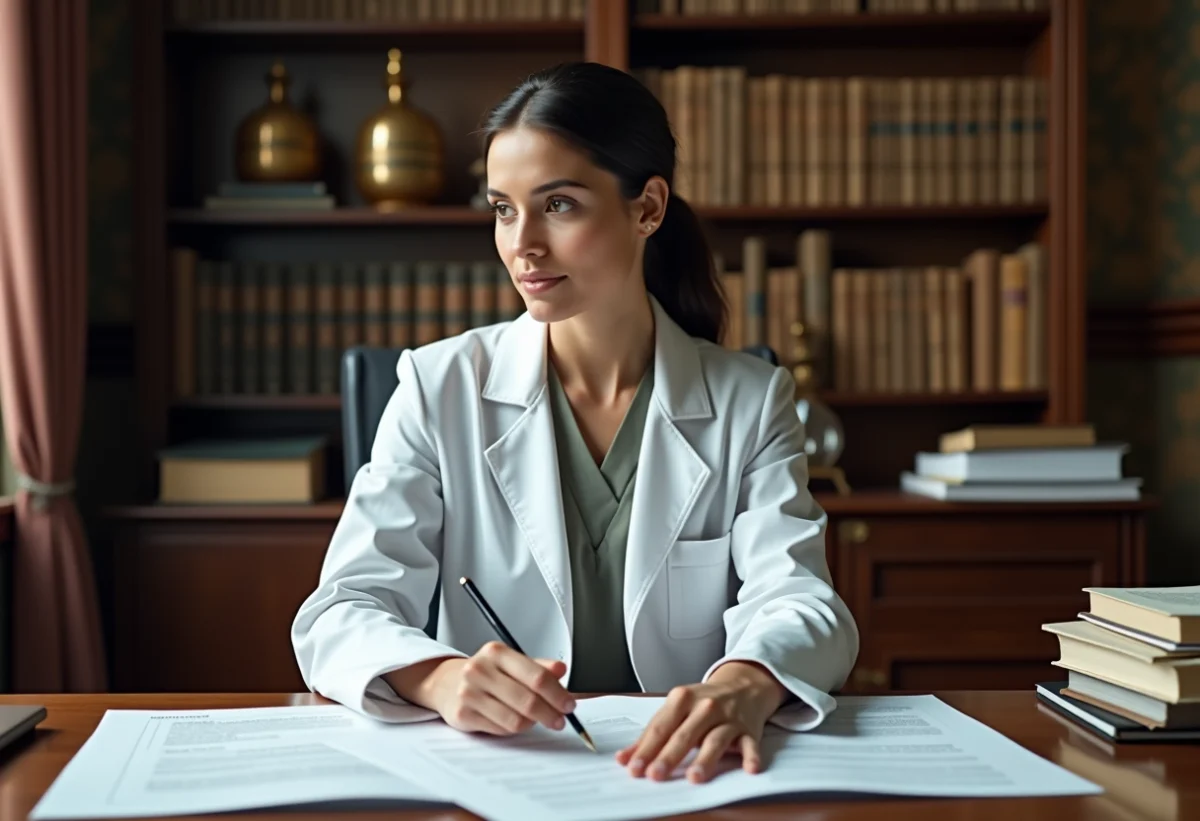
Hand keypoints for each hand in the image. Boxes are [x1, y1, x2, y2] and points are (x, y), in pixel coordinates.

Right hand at [421, 641, 575, 735]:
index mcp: (496, 653)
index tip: (569, 705)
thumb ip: (538, 667)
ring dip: (531, 723)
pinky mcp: (463, 714)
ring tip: (533, 719)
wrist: (446, 683)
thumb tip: (561, 669)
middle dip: (550, 714)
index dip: (558, 694)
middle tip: (560, 720)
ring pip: (516, 720)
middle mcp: (480, 670)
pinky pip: (501, 730)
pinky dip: (512, 729)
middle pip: (528, 701)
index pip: (537, 676)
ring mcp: (469, 692)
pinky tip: (511, 720)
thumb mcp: (511, 663)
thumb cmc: (485, 673)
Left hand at [616, 662, 787, 783]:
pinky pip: (750, 743)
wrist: (743, 685)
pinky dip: (751, 756)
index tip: (634, 767)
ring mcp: (728, 718)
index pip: (661, 727)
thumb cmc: (703, 702)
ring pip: (715, 739)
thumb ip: (651, 734)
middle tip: (656, 774)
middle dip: (669, 755)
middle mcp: (705, 707)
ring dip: (705, 759)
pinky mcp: (748, 730)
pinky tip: (749, 768)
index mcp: (682, 699)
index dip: (646, 748)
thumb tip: (624, 758)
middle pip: (685, 734)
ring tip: (694, 776)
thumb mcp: (675, 709)